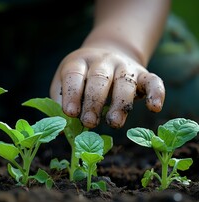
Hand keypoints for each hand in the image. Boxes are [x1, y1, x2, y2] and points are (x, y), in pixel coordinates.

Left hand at [50, 47, 164, 128]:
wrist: (105, 54)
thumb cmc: (80, 79)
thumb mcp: (63, 84)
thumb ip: (61, 103)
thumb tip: (61, 131)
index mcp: (79, 62)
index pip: (74, 75)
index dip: (72, 94)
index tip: (70, 113)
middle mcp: (102, 61)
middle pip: (99, 79)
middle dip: (94, 102)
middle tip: (89, 122)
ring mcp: (124, 66)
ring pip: (125, 82)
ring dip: (120, 103)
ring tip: (114, 123)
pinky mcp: (143, 74)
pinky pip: (153, 80)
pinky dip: (156, 92)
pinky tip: (154, 107)